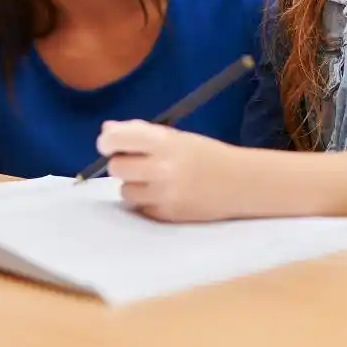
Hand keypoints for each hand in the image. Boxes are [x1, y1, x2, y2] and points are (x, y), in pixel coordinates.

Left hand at [95, 120, 248, 222]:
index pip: (116, 140)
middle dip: (123, 164)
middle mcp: (161, 168)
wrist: (241, 183)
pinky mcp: (167, 215)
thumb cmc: (205, 154)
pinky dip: (146, 201)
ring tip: (155, 180)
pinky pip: (139, 207)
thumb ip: (139, 132)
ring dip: (134, 185)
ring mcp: (163, 194)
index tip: (109, 145)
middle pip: (116, 167)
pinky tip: (165, 194)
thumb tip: (106, 132)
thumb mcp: (174, 137)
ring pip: (125, 190)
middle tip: (139, 162)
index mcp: (163, 142)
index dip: (107, 143)